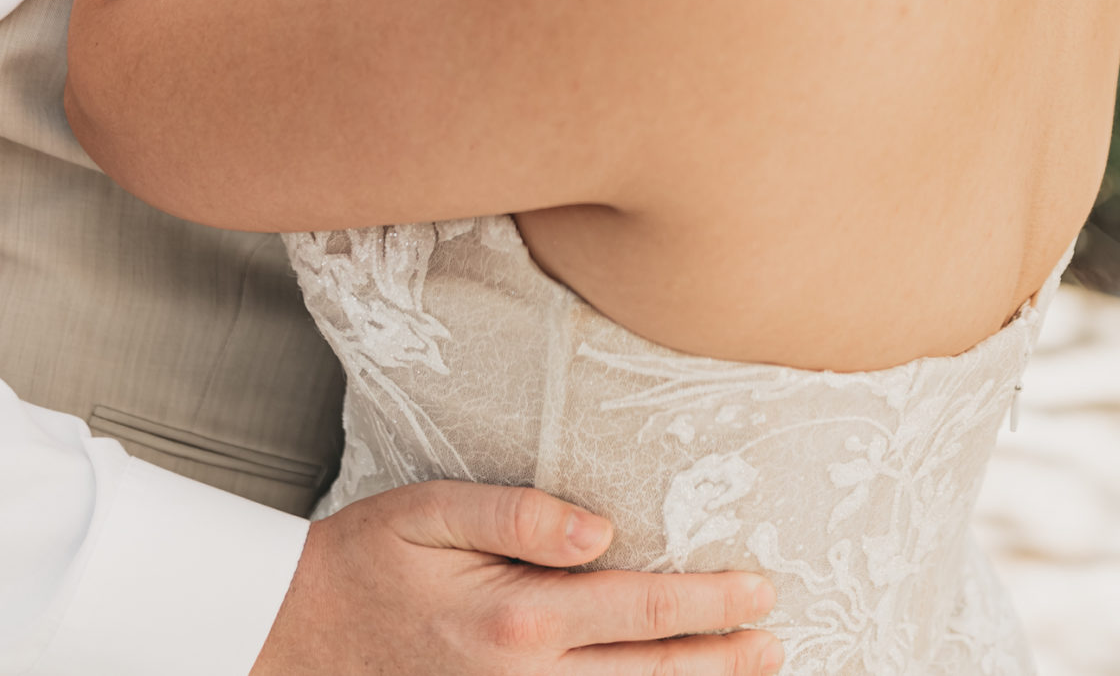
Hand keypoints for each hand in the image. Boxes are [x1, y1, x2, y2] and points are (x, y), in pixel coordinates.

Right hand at [252, 480, 780, 675]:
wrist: (293, 630)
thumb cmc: (368, 555)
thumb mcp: (434, 510)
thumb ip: (520, 515)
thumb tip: (602, 528)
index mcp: (519, 620)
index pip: (639, 610)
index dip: (707, 604)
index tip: (762, 592)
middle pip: (646, 674)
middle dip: (718, 659)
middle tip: (776, 642)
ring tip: (746, 674)